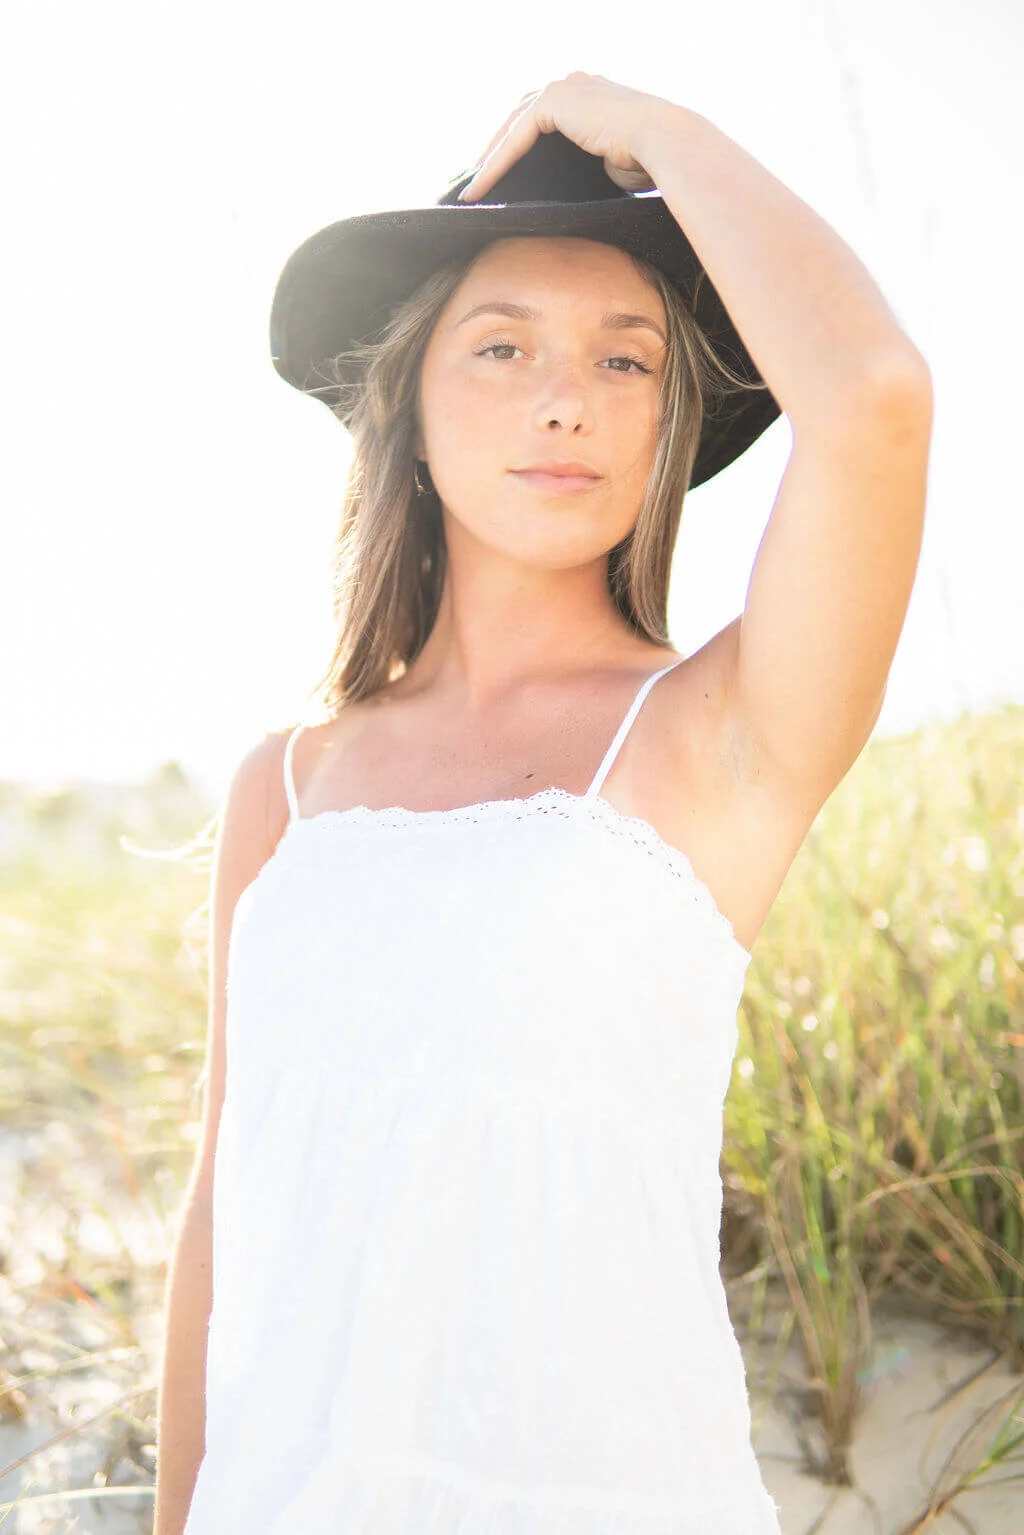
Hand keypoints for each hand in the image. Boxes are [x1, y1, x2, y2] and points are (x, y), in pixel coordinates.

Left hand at [457, 72, 674, 202]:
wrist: (665, 143)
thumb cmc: (651, 161)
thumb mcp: (612, 161)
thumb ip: (589, 164)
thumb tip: (576, 191)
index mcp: (589, 95)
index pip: (542, 119)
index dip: (517, 147)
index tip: (502, 177)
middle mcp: (573, 84)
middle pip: (520, 117)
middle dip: (497, 150)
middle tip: (480, 181)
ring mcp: (563, 88)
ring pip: (512, 126)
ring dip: (489, 159)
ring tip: (473, 189)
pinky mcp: (553, 101)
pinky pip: (514, 137)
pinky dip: (495, 164)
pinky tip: (481, 187)